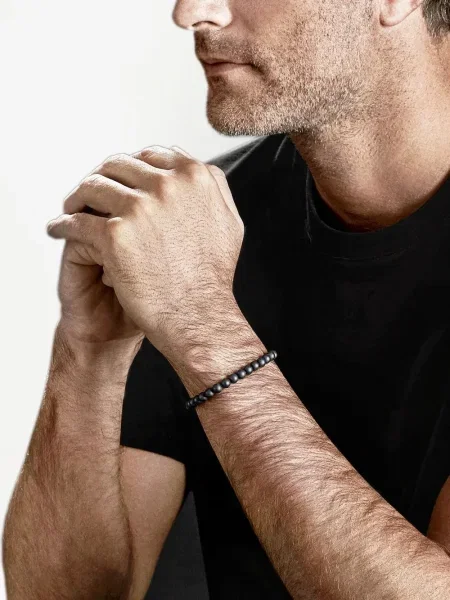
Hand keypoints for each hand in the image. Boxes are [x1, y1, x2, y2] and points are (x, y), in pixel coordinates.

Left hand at [46, 145, 243, 354]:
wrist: (198, 317)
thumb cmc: (211, 278)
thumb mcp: (228, 222)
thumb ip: (213, 190)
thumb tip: (198, 170)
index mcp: (195, 177)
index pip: (150, 157)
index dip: (130, 168)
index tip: (118, 181)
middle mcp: (168, 185)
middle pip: (118, 167)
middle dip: (101, 178)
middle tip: (88, 195)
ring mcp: (140, 207)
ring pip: (93, 187)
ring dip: (77, 198)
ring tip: (70, 210)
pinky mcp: (115, 234)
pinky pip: (77, 221)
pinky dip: (63, 224)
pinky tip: (58, 230)